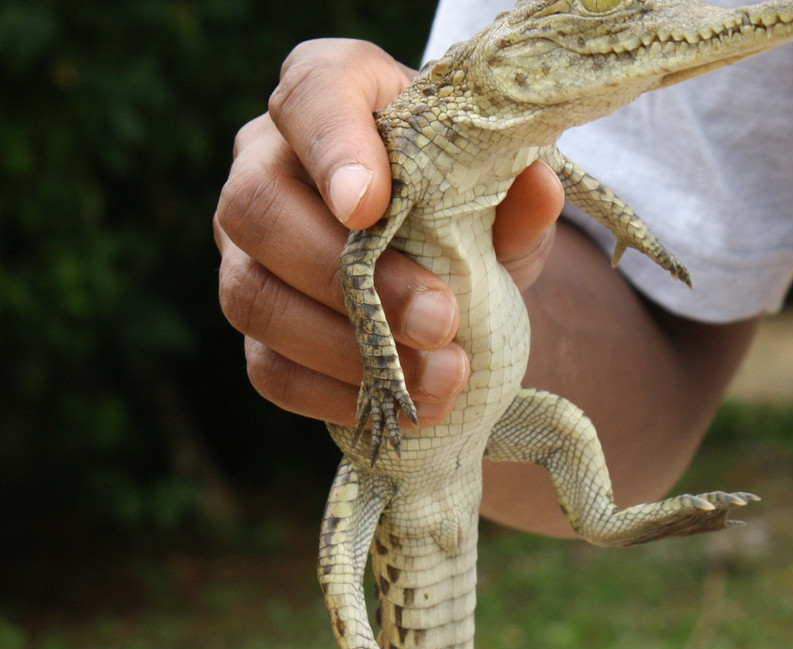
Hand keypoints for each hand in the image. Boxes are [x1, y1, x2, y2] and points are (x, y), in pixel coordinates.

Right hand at [213, 38, 563, 426]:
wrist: (443, 250)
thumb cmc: (465, 193)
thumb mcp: (503, 183)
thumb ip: (518, 187)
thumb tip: (539, 191)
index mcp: (332, 92)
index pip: (311, 95)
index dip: (334, 150)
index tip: (372, 207)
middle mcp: (264, 159)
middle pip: (256, 209)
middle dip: (349, 278)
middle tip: (438, 321)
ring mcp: (245, 245)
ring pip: (250, 295)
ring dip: (346, 351)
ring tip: (439, 378)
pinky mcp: (255, 316)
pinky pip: (265, 366)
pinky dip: (332, 394)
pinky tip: (399, 405)